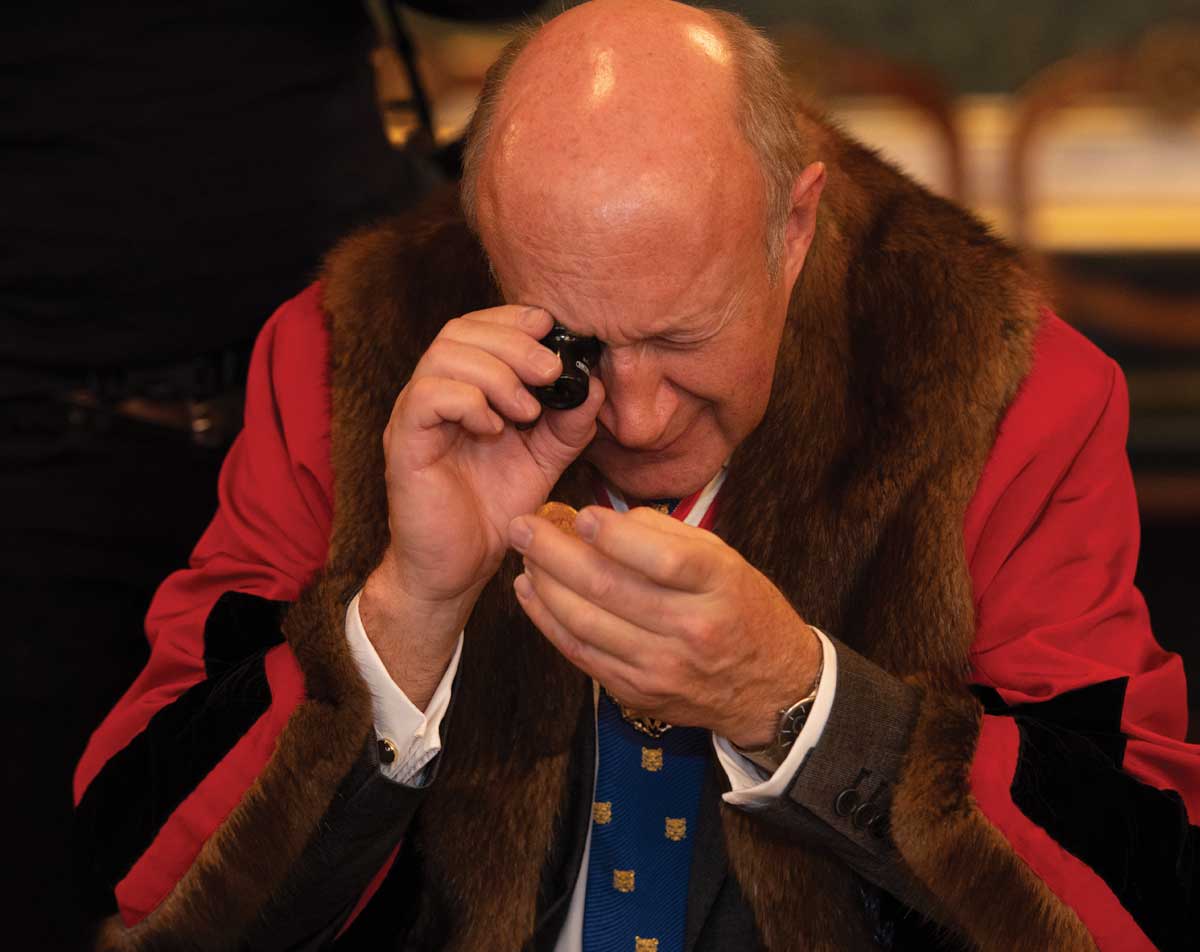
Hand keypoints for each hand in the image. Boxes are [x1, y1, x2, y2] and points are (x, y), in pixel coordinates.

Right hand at [361, 305, 603, 704]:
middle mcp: (436, 393)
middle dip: (513, 342)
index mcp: (466, 388)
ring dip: (496, 373)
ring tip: (526, 411)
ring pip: (444, 356)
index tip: (552, 332)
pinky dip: (469, 402)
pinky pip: (428, 397)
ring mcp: (416, 416)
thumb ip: (569, 422)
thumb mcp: (545, 459)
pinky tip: (493, 430)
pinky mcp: (403, 444)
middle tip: (549, 373)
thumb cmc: (494, 510)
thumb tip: (593, 383)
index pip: (479, 326)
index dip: (515, 319)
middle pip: (460, 331)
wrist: (458, 567)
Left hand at [508, 505, 821, 747]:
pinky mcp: (637, 692)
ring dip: (544, 586)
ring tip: (524, 555)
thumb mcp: (724, 558)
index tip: (579, 515)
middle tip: (523, 527)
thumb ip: (666, 534)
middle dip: (554, 554)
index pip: (662, 559)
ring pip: (585, 623)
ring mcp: (661, 667)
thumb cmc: (741, 608)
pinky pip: (580, 653)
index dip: (613, 536)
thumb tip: (602, 521)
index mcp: (719, 586)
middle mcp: (691, 629)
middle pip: (610, 589)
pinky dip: (548, 621)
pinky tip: (530, 593)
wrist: (767, 688)